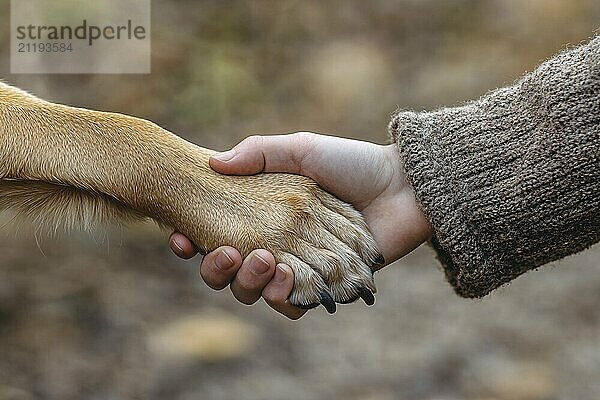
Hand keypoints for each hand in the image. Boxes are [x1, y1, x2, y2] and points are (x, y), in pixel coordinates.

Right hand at [170, 132, 431, 317]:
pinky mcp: (323, 288)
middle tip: (225, 253)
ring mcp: (298, 268)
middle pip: (228, 273)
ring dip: (248, 283)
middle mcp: (275, 245)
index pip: (216, 235)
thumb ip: (259, 153)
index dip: (191, 241)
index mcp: (263, 215)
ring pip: (253, 293)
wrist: (403, 188)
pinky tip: (286, 277)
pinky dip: (282, 297)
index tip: (178, 236)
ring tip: (264, 261)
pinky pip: (291, 305)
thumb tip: (212, 162)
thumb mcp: (302, 149)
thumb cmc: (352, 164)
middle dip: (216, 269)